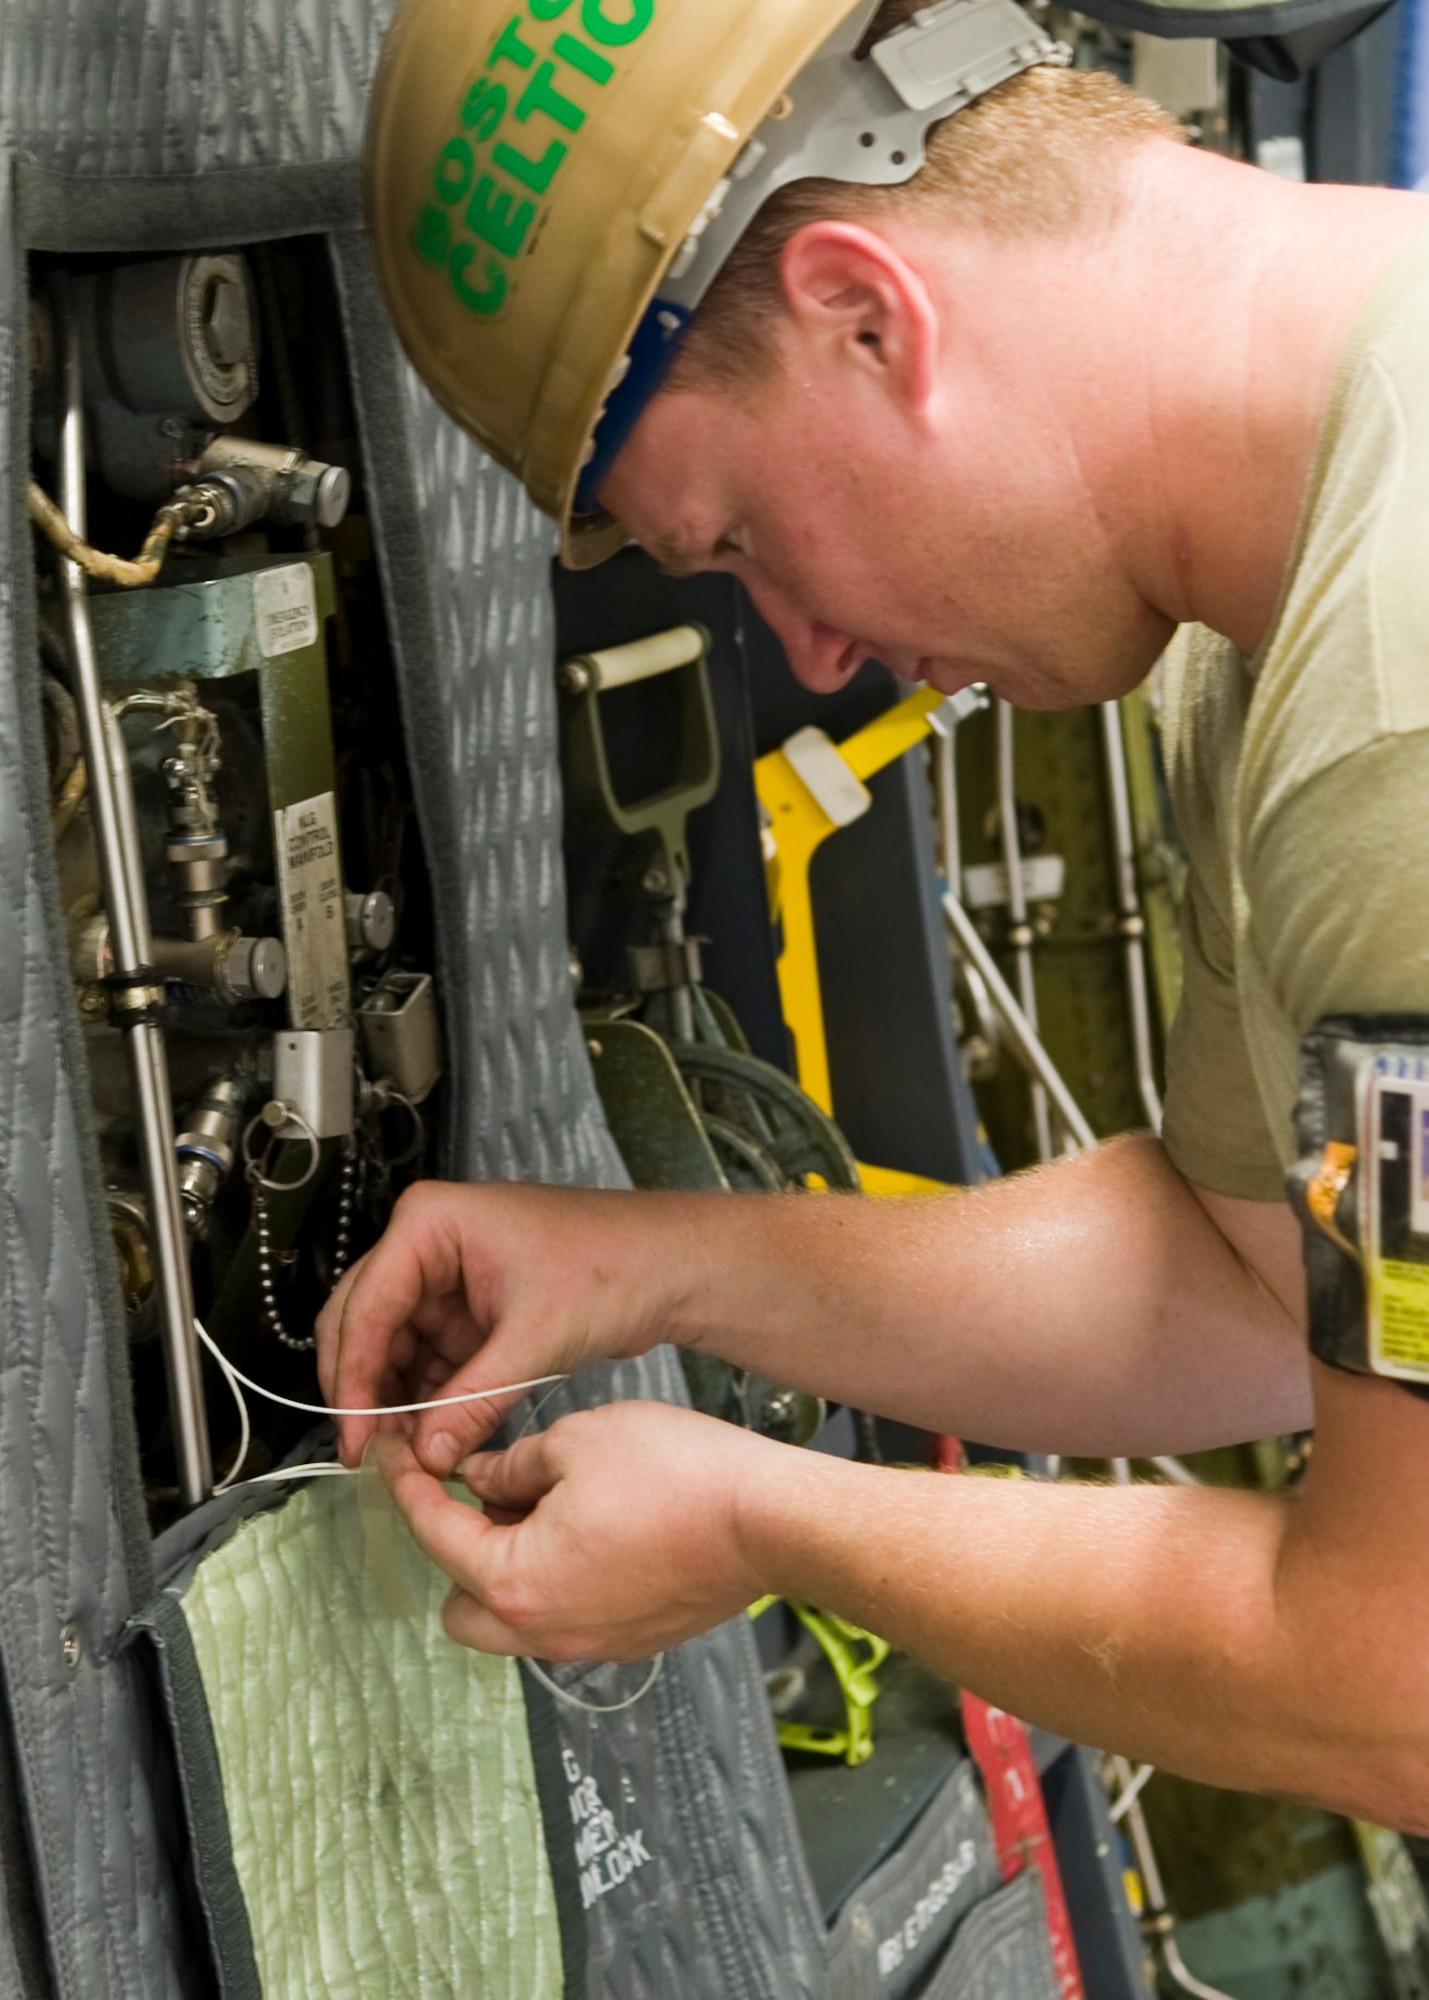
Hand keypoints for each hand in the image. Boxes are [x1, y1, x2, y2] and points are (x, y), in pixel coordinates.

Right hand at [315, 1180, 664, 1473]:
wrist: (671, 1266)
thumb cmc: (615, 1267)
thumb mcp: (536, 1339)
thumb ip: (472, 1401)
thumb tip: (425, 1455)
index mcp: (431, 1224)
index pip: (366, 1307)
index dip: (353, 1379)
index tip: (354, 1438)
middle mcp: (428, 1244)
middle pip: (366, 1323)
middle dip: (368, 1390)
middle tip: (370, 1454)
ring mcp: (446, 1276)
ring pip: (394, 1347)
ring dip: (396, 1400)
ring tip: (403, 1455)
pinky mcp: (469, 1307)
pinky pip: (429, 1357)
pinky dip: (428, 1397)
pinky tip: (431, 1436)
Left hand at [373, 1401, 785, 1660]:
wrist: (768, 1520)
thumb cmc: (681, 1479)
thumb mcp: (576, 1440)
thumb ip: (512, 1464)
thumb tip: (481, 1477)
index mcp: (515, 1582)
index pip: (435, 1533)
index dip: (408, 1485)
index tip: (397, 1456)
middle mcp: (544, 1631)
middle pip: (459, 1603)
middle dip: (455, 1548)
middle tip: (474, 1490)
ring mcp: (589, 1643)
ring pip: (512, 1618)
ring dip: (507, 1567)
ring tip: (540, 1503)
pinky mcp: (629, 1641)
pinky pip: (565, 1618)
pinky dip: (556, 1580)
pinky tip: (587, 1526)